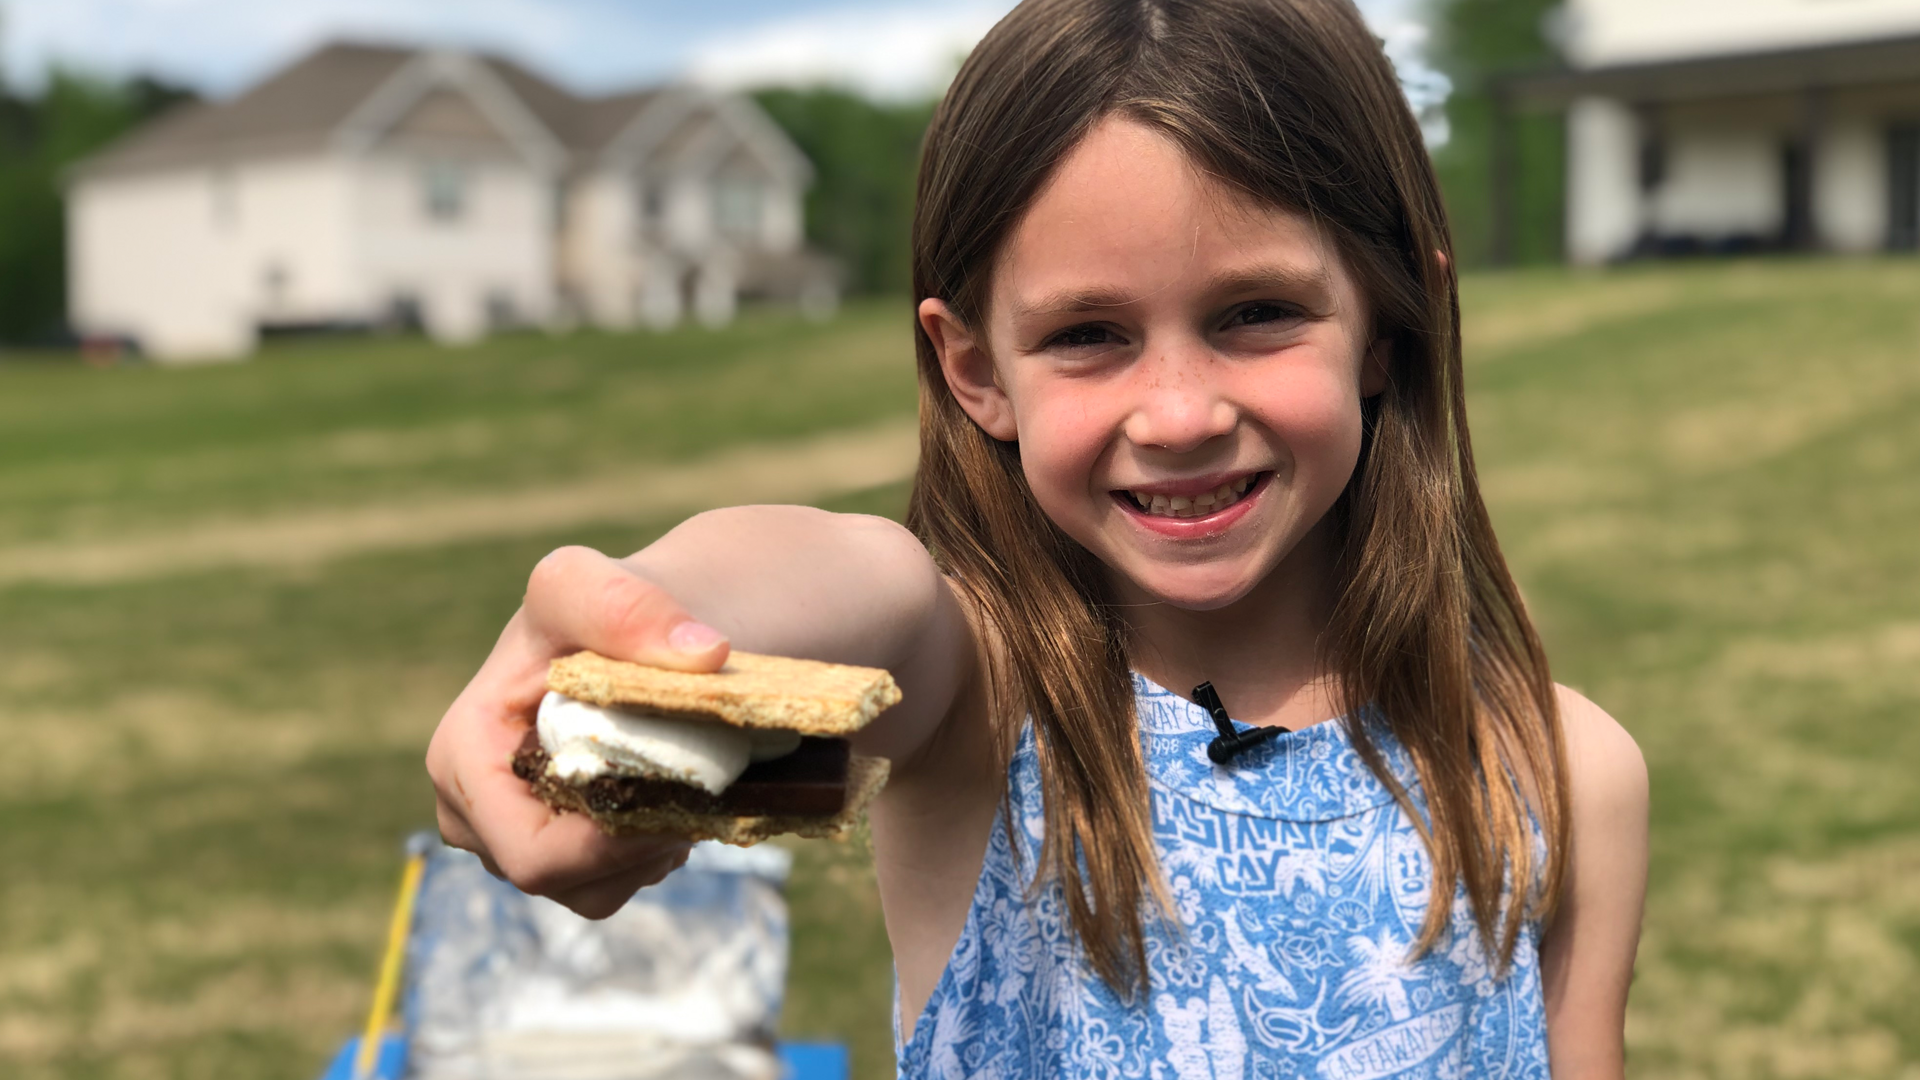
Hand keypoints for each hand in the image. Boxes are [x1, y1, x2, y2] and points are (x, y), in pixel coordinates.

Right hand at [426, 545, 730, 917]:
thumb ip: (626, 606)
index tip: (675, 790)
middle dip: (634, 842)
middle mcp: (474, 811)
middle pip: (560, 879)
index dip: (608, 841)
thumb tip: (703, 656)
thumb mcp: (592, 582)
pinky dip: (653, 849)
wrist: (652, 625)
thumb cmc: (606, 604)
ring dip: (650, 846)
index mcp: (462, 757)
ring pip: (593, 890)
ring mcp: (516, 837)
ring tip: (680, 778)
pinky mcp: (562, 851)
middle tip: (689, 780)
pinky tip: (671, 794)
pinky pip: (614, 883)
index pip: (529, 852)